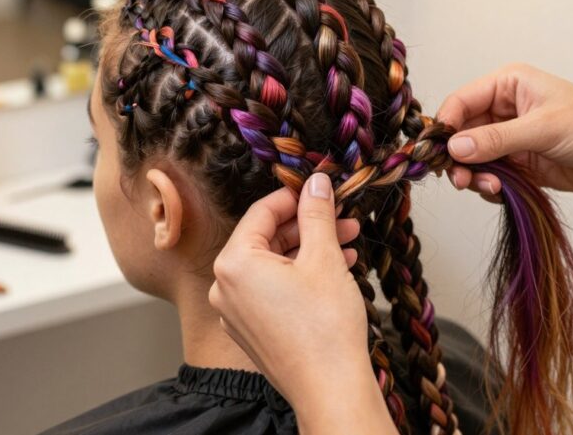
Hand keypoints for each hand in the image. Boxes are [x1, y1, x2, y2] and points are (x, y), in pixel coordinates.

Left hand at [208, 174, 369, 404]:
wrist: (330, 389)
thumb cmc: (324, 330)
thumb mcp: (323, 257)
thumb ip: (316, 213)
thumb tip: (315, 184)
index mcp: (233, 263)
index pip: (261, 212)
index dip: (295, 197)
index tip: (319, 190)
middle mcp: (225, 287)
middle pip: (267, 239)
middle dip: (308, 227)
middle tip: (342, 218)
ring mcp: (236, 312)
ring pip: (273, 266)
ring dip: (309, 251)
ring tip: (347, 245)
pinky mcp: (252, 331)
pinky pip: (272, 291)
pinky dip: (300, 277)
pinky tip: (335, 271)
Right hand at [437, 63, 572, 196]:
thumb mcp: (544, 128)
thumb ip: (497, 139)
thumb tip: (454, 147)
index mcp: (507, 85)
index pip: (461, 102)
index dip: (446, 126)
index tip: (439, 152)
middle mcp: (503, 109)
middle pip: (461, 133)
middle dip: (459, 158)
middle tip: (461, 180)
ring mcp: (509, 138)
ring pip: (472, 158)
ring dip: (474, 175)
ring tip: (490, 188)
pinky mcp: (518, 164)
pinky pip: (489, 175)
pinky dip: (488, 186)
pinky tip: (501, 192)